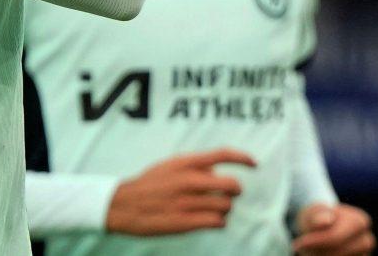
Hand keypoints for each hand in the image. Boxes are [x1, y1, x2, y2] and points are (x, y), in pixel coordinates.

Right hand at [104, 149, 256, 236]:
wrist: (124, 205)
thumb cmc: (148, 185)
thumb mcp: (169, 166)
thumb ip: (193, 166)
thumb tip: (216, 170)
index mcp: (185, 163)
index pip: (222, 155)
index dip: (243, 158)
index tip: (254, 163)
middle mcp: (189, 181)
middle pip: (231, 185)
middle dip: (234, 191)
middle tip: (228, 194)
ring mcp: (188, 202)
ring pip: (226, 206)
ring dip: (225, 209)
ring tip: (214, 210)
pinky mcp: (186, 222)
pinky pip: (217, 222)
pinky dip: (218, 222)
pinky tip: (210, 220)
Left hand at [293, 203, 373, 255]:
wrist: (321, 229)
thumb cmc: (317, 219)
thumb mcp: (314, 213)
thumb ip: (319, 215)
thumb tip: (325, 221)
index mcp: (360, 221)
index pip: (337, 236)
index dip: (316, 241)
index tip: (297, 244)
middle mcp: (366, 240)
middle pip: (339, 253)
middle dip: (319, 252)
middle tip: (302, 249)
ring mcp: (364, 254)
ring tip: (311, 251)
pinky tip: (318, 255)